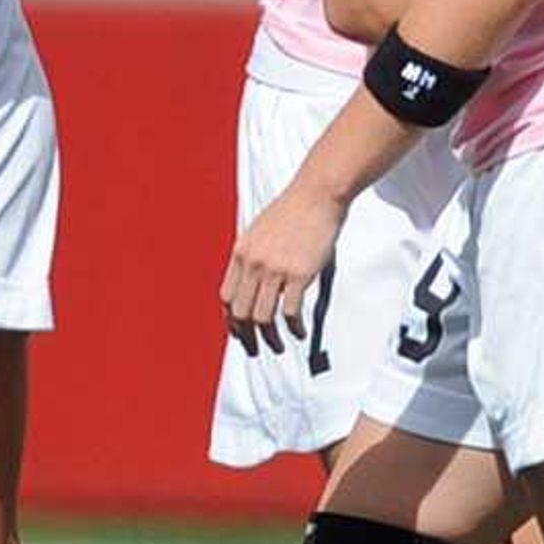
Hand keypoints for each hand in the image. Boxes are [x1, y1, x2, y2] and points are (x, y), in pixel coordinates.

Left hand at [221, 179, 345, 353]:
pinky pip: (290, 312)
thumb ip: (252, 254)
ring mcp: (275, 270)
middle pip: (240, 313)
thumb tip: (251, 280)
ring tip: (277, 346)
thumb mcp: (259, 229)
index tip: (240, 331)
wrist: (317, 194)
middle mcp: (253, 263)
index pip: (226, 297)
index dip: (231, 319)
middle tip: (255, 349)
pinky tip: (299, 332)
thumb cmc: (293, 209)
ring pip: (263, 318)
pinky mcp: (299, 274)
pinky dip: (293, 328)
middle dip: (246, 337)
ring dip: (269, 339)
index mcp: (241, 252)